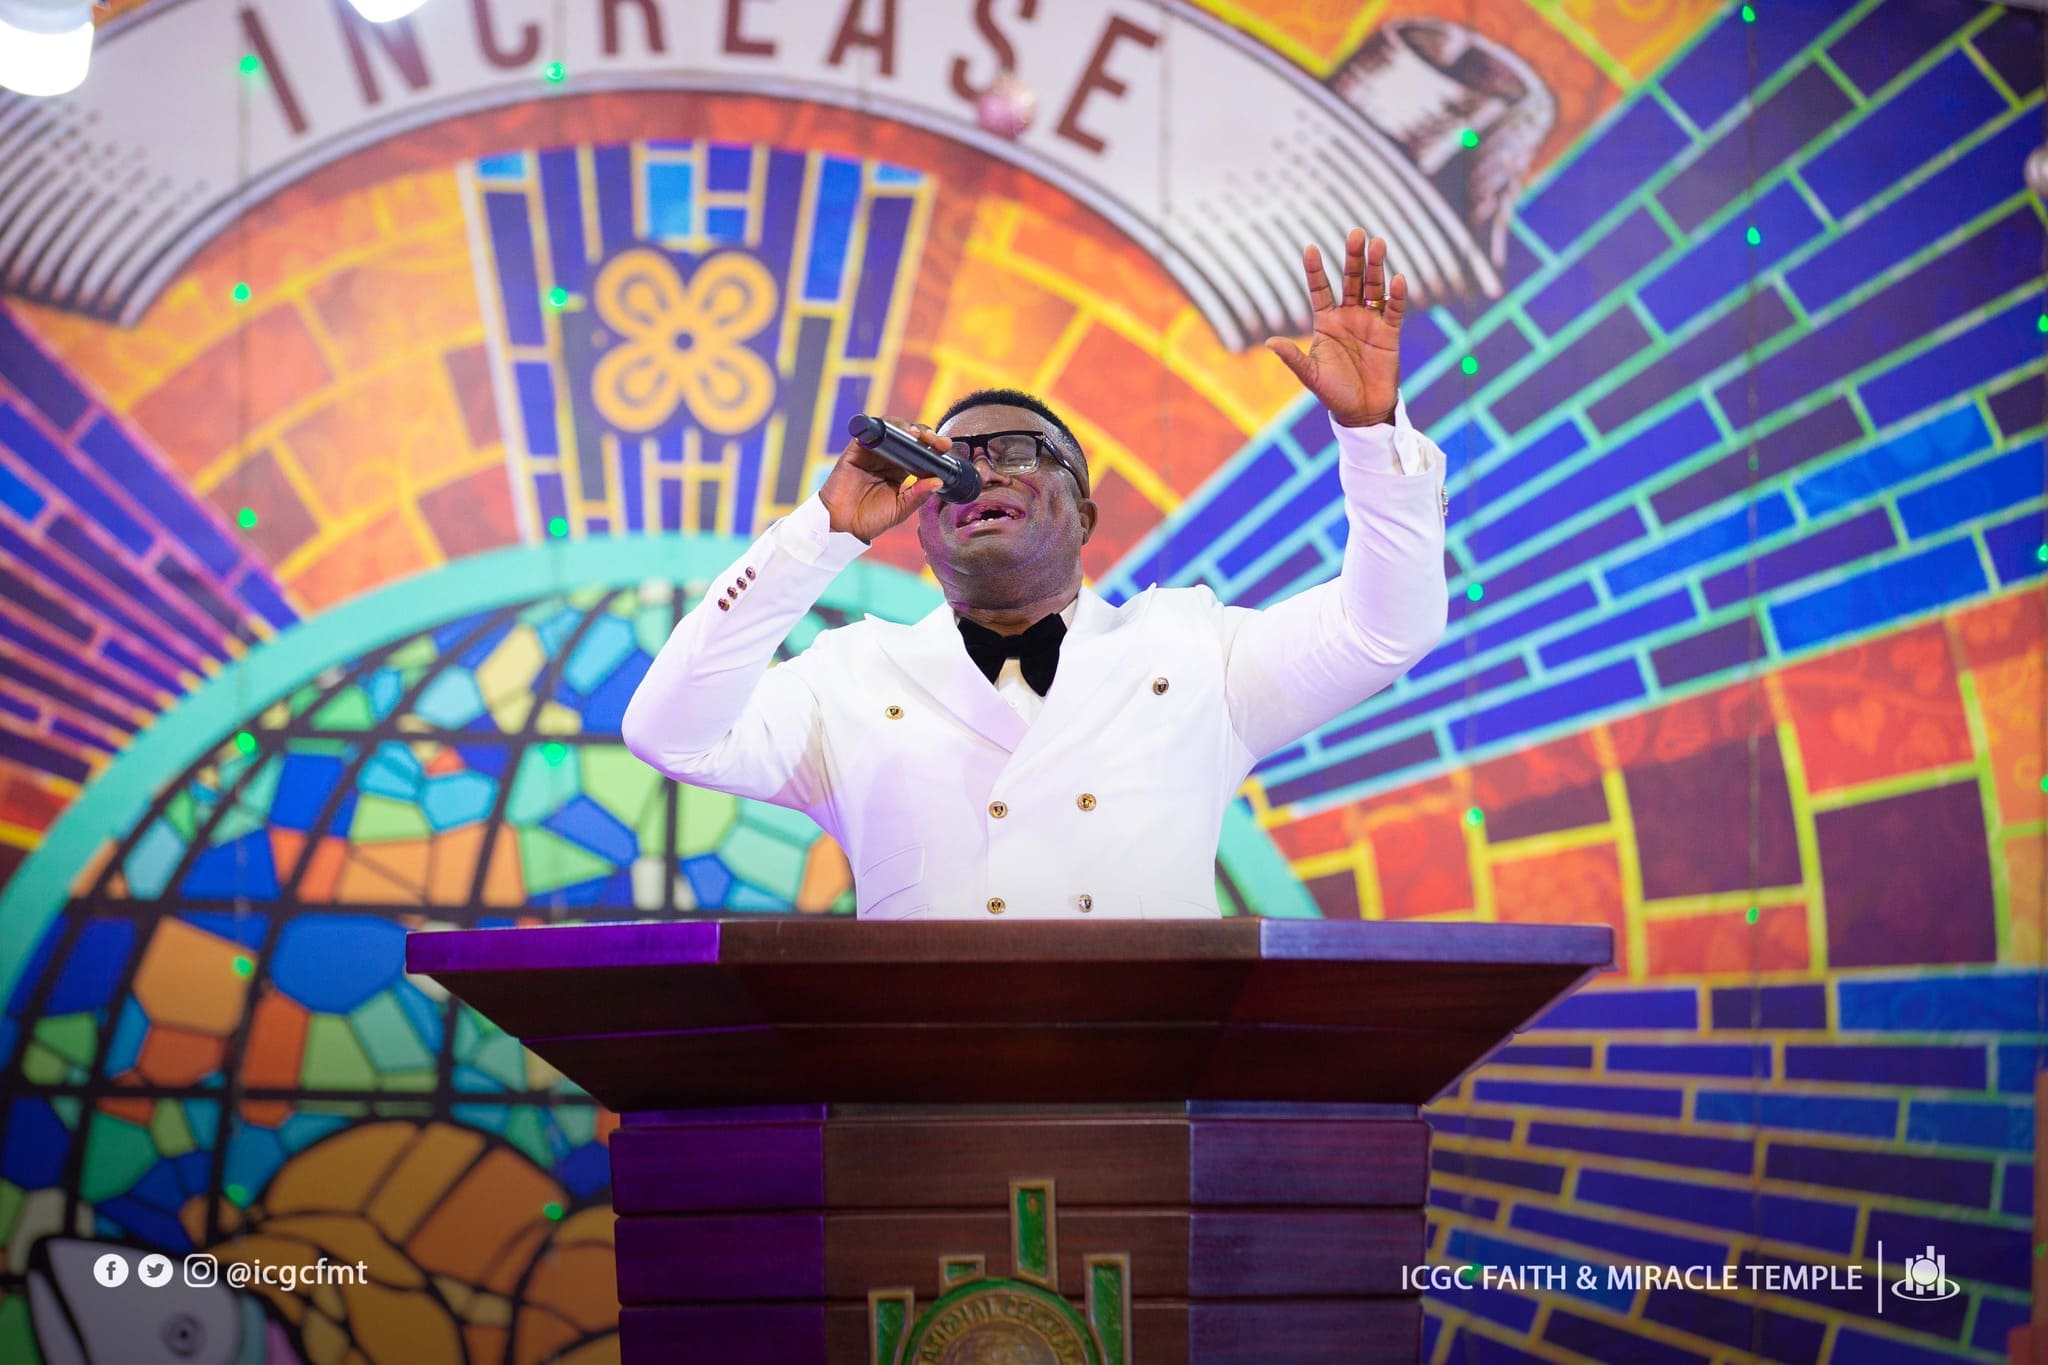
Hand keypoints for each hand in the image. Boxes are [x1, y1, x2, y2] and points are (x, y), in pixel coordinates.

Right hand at [819, 420, 945, 543]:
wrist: (842, 526)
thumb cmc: (869, 519)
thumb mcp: (900, 509)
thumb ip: (918, 495)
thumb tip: (939, 481)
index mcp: (901, 471)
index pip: (921, 452)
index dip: (934, 447)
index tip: (946, 447)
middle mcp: (888, 458)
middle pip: (909, 436)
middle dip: (925, 434)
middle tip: (935, 441)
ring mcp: (872, 452)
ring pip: (891, 428)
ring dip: (906, 427)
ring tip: (917, 435)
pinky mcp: (856, 449)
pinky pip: (869, 431)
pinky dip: (882, 427)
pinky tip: (895, 432)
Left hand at [1265, 229, 1404, 426]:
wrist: (1362, 411)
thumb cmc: (1334, 393)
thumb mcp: (1310, 376)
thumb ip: (1293, 358)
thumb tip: (1269, 342)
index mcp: (1326, 322)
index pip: (1320, 289)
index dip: (1315, 270)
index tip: (1309, 248)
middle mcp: (1348, 316)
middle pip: (1350, 280)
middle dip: (1353, 257)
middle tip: (1356, 233)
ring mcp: (1370, 321)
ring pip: (1373, 287)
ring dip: (1376, 266)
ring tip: (1378, 243)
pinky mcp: (1390, 332)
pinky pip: (1393, 309)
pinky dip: (1396, 296)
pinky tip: (1398, 279)